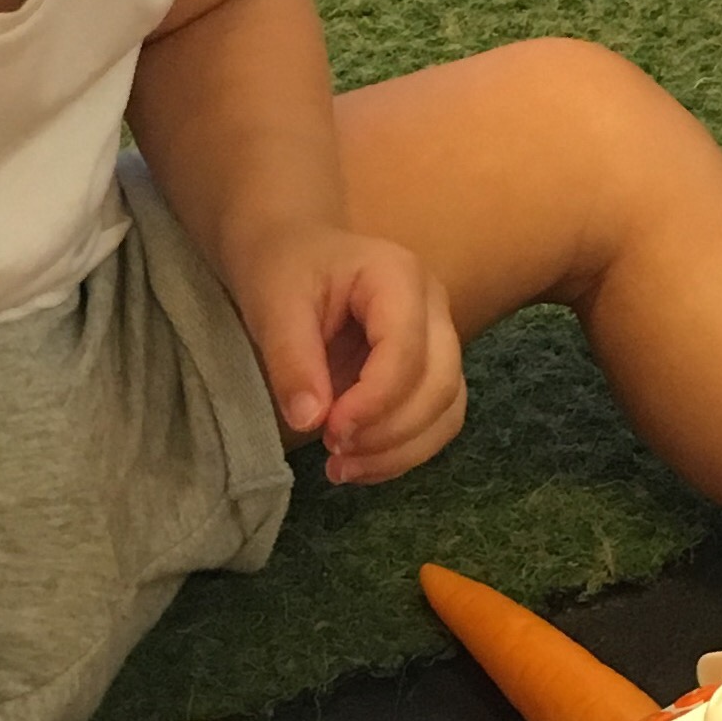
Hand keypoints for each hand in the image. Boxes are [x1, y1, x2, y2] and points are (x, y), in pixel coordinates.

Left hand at [233, 224, 464, 486]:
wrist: (292, 252)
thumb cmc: (283, 269)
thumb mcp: (274, 304)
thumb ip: (291, 360)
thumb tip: (310, 422)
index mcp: (399, 277)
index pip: (407, 351)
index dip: (374, 401)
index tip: (328, 431)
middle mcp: (434, 307)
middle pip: (440, 384)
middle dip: (389, 431)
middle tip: (333, 450)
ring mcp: (440, 339)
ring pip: (448, 410)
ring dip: (401, 451)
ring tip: (342, 468)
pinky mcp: (430, 370)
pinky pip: (437, 422)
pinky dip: (403, 452)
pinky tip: (359, 465)